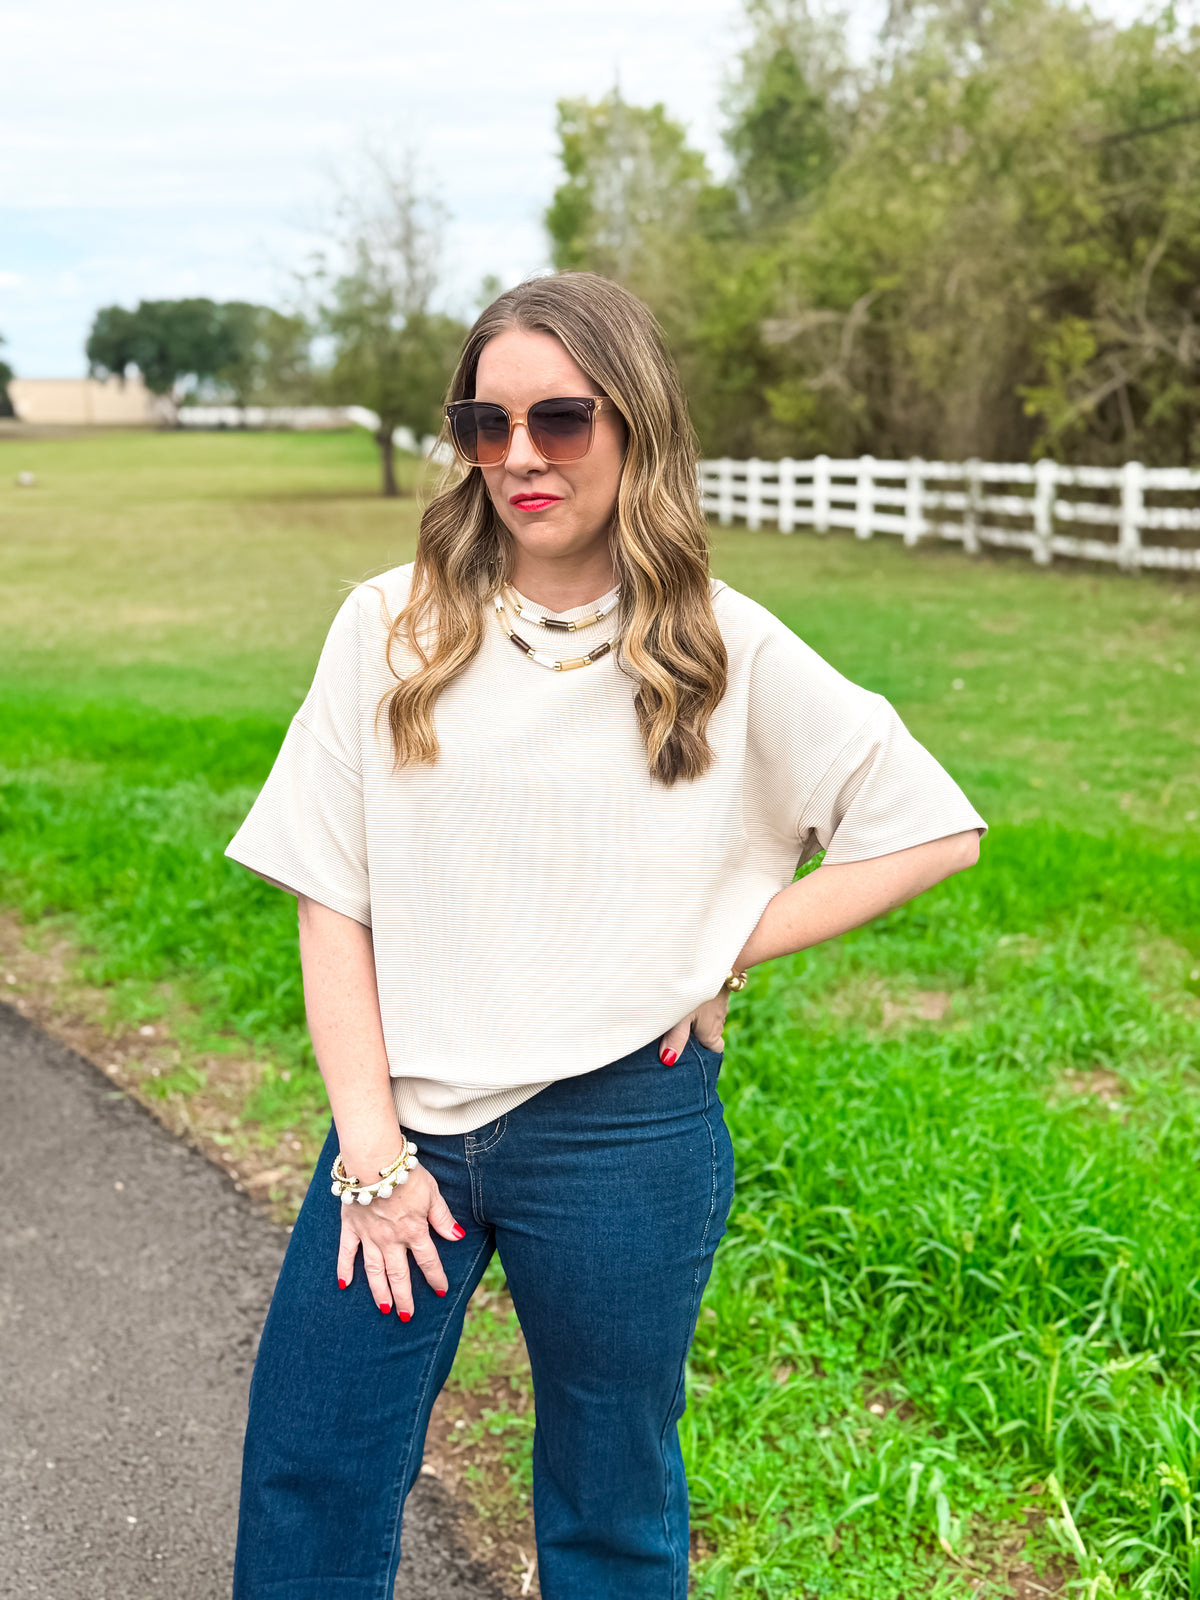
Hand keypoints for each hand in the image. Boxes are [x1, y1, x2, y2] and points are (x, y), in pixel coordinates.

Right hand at [336, 1164, 464, 1318]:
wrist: (374, 1161)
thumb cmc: (407, 1173)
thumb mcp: (432, 1193)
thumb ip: (443, 1217)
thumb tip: (458, 1237)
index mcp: (414, 1231)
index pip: (428, 1261)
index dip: (436, 1278)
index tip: (441, 1291)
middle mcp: (391, 1239)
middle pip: (399, 1274)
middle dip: (405, 1297)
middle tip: (407, 1316)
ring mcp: (369, 1235)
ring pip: (375, 1271)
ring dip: (380, 1291)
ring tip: (385, 1308)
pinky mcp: (351, 1227)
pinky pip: (346, 1252)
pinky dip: (344, 1269)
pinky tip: (344, 1284)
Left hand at [659, 988, 728, 1065]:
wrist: (714, 959)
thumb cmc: (696, 991)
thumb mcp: (681, 1016)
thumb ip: (675, 1039)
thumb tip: (668, 1061)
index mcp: (712, 1032)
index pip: (715, 1049)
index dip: (706, 1054)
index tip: (693, 1053)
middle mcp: (719, 1020)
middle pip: (712, 1034)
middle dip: (699, 1036)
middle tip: (680, 1035)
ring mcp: (720, 1004)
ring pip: (711, 1017)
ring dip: (699, 1018)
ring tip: (680, 1016)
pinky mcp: (718, 989)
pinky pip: (710, 1002)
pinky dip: (701, 1004)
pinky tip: (688, 998)